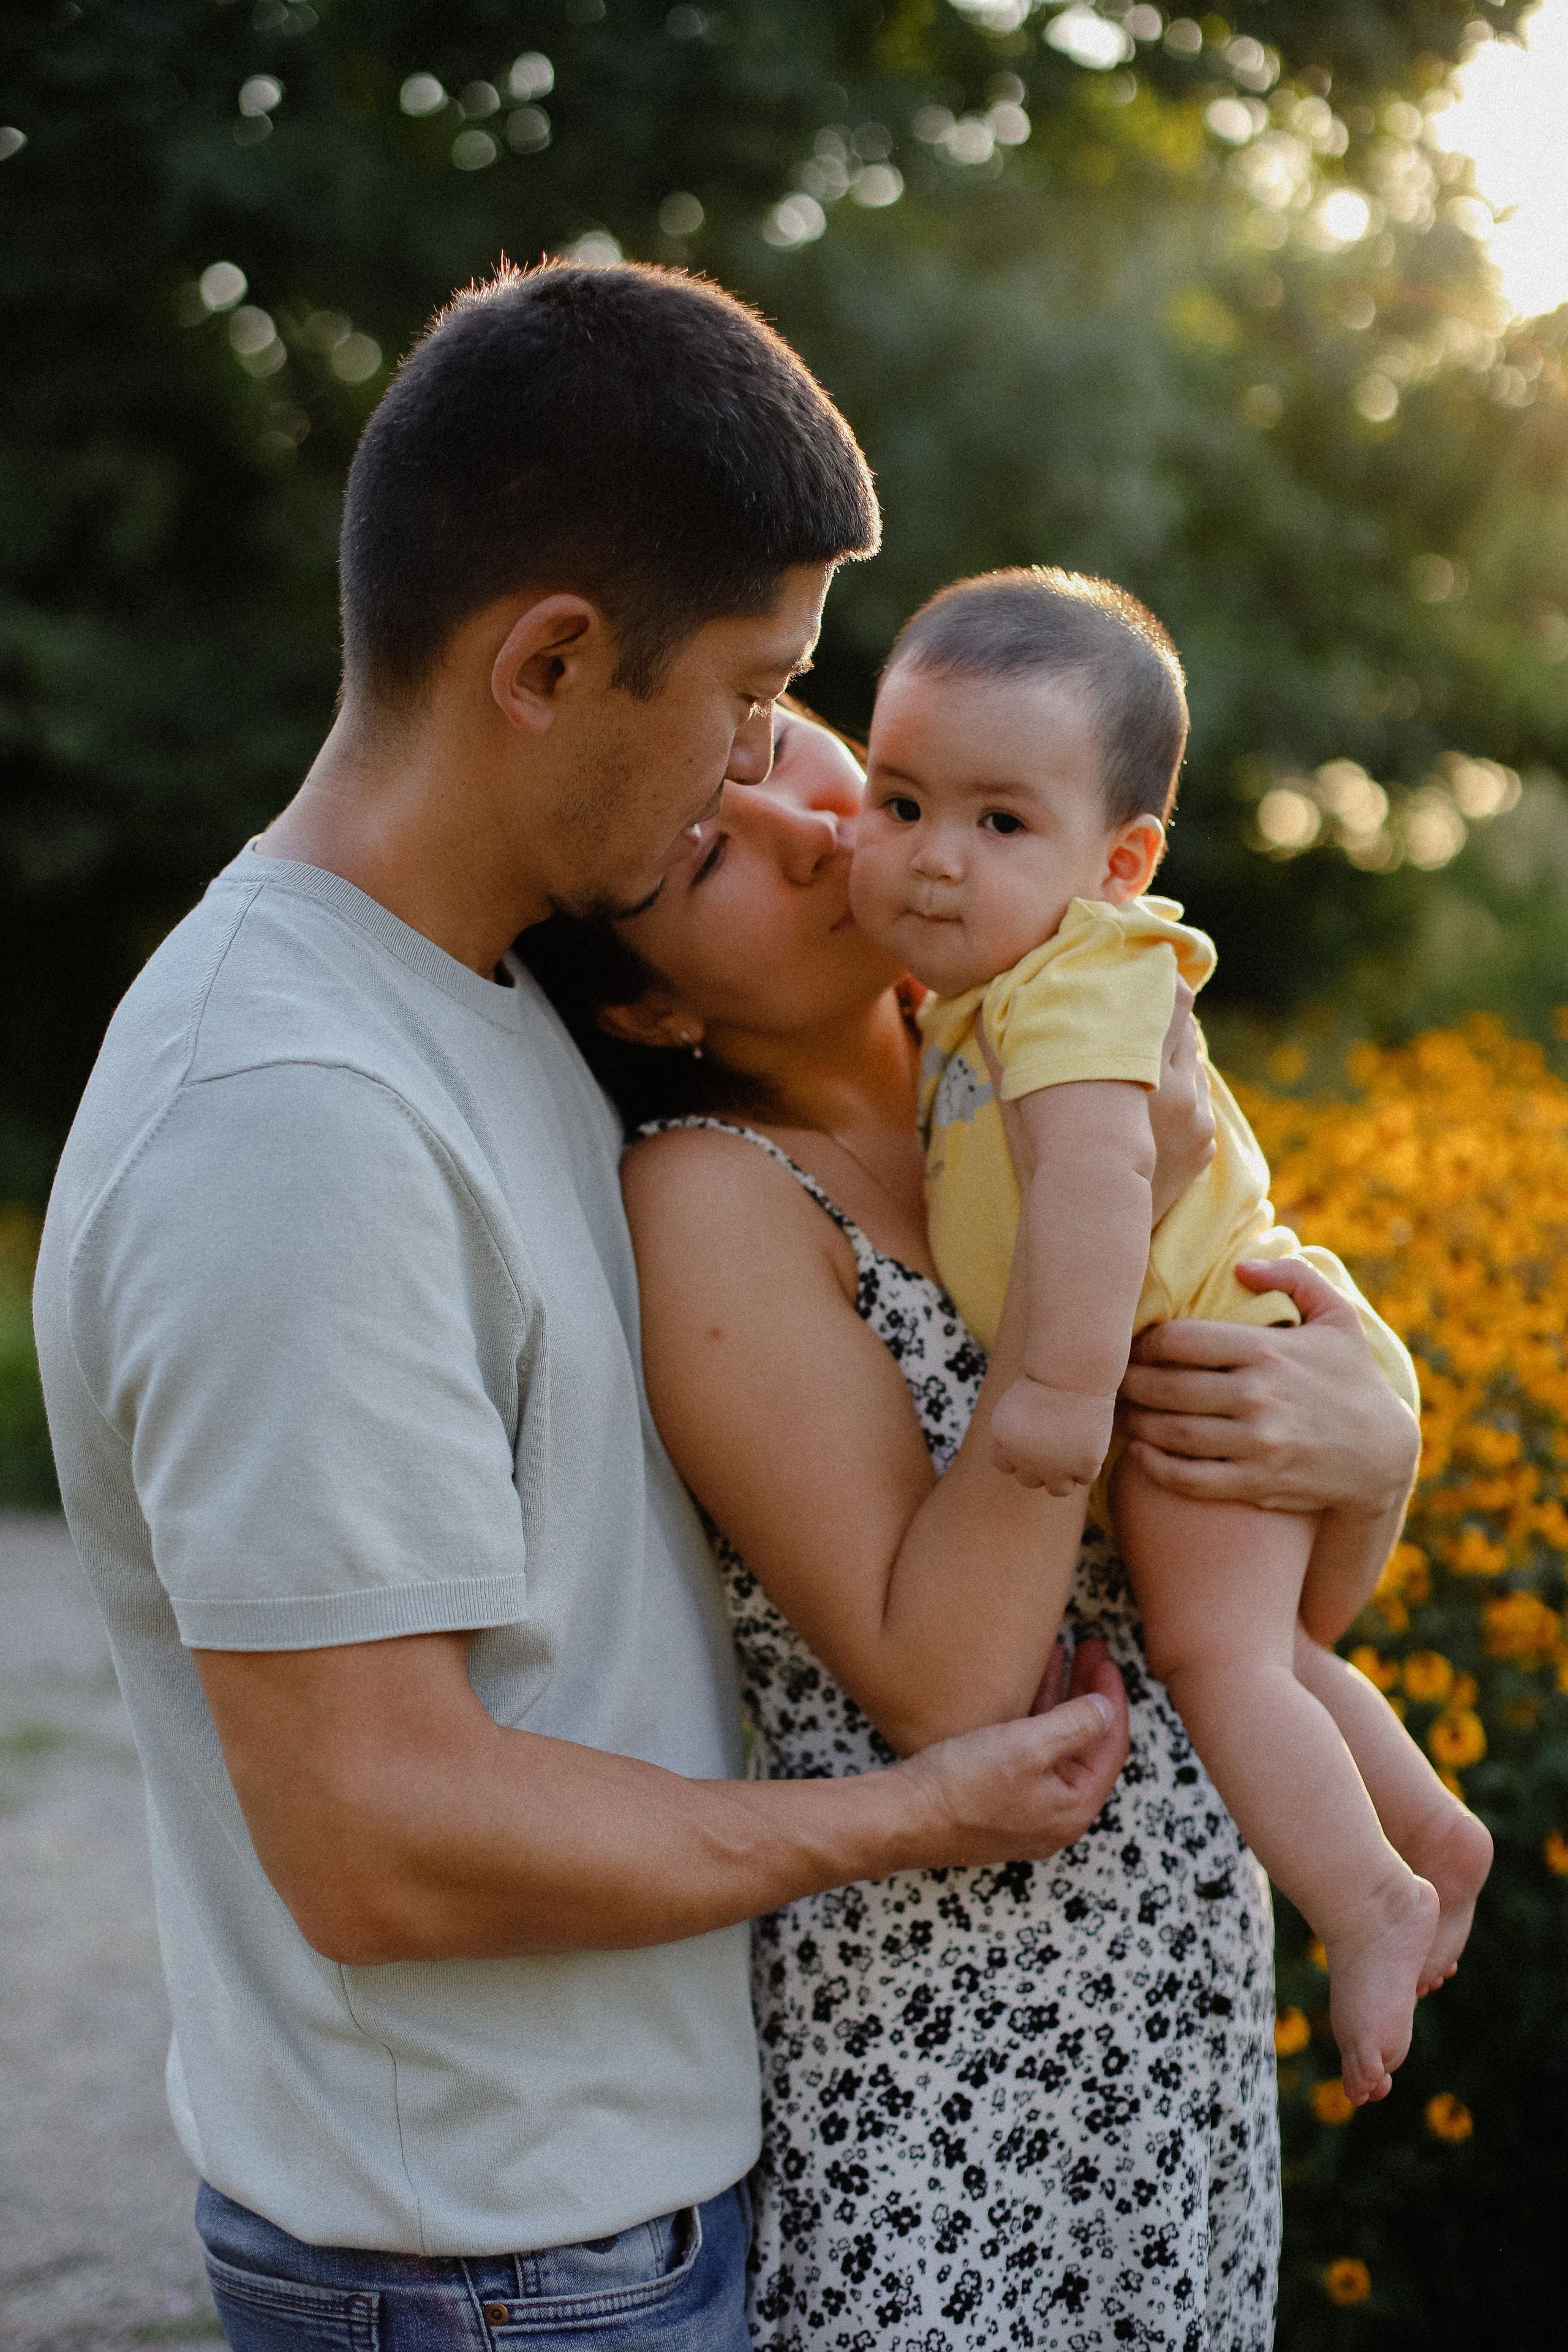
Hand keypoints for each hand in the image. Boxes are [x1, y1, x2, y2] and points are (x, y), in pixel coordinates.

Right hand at [901, 1640, 1127, 1864]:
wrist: (901, 1818)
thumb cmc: (961, 1787)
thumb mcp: (1026, 1747)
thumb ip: (1075, 1725)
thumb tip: (1106, 1708)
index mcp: (1072, 1808)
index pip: (1109, 1746)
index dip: (1111, 1698)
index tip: (1106, 1660)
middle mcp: (1055, 1814)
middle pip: (1084, 1743)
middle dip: (1087, 1692)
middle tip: (1089, 1650)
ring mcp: (1026, 1810)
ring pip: (1055, 1744)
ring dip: (1059, 1699)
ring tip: (1060, 1655)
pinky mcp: (998, 1801)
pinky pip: (1029, 1751)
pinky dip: (1033, 1716)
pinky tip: (1025, 1687)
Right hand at [976, 984, 1208, 1222]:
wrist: (1082, 1220)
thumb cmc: (1042, 1155)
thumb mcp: (1019, 1094)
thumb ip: (1006, 1043)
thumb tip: (985, 1002)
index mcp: (1137, 1063)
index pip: (1171, 999)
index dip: (1159, 982)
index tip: (1145, 973)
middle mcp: (1177, 1087)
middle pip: (1187, 1027)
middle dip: (1164, 1018)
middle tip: (1141, 1010)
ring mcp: (1196, 1118)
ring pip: (1193, 1063)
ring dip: (1172, 1056)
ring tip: (1142, 1059)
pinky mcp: (1204, 1144)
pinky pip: (1199, 1100)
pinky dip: (1180, 1093)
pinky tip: (1154, 1101)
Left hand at [990, 1375, 1113, 1494]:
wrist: (1074, 1372)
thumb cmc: (1046, 1381)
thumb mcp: (1015, 1405)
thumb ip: (1014, 1436)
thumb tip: (1024, 1459)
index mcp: (1003, 1443)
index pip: (1005, 1466)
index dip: (1018, 1454)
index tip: (1032, 1435)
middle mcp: (1026, 1461)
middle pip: (1029, 1479)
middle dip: (1040, 1464)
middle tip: (1054, 1440)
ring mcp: (1056, 1467)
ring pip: (1057, 1489)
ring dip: (1062, 1476)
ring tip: (1070, 1453)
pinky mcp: (1084, 1465)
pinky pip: (1084, 1478)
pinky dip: (1086, 1466)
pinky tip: (1088, 1444)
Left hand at [1119, 1257, 1419, 1514]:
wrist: (1385, 1454)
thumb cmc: (1351, 1377)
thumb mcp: (1337, 1316)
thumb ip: (1293, 1277)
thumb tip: (1240, 1265)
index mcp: (1267, 1350)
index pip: (1178, 1340)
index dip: (1143, 1341)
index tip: (1133, 1345)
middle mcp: (1258, 1395)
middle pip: (1164, 1386)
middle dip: (1128, 1383)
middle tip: (1113, 1380)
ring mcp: (1257, 1443)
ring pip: (1171, 1432)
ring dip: (1136, 1423)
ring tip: (1123, 1413)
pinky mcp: (1257, 1483)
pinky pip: (1189, 1478)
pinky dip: (1154, 1467)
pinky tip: (1139, 1454)